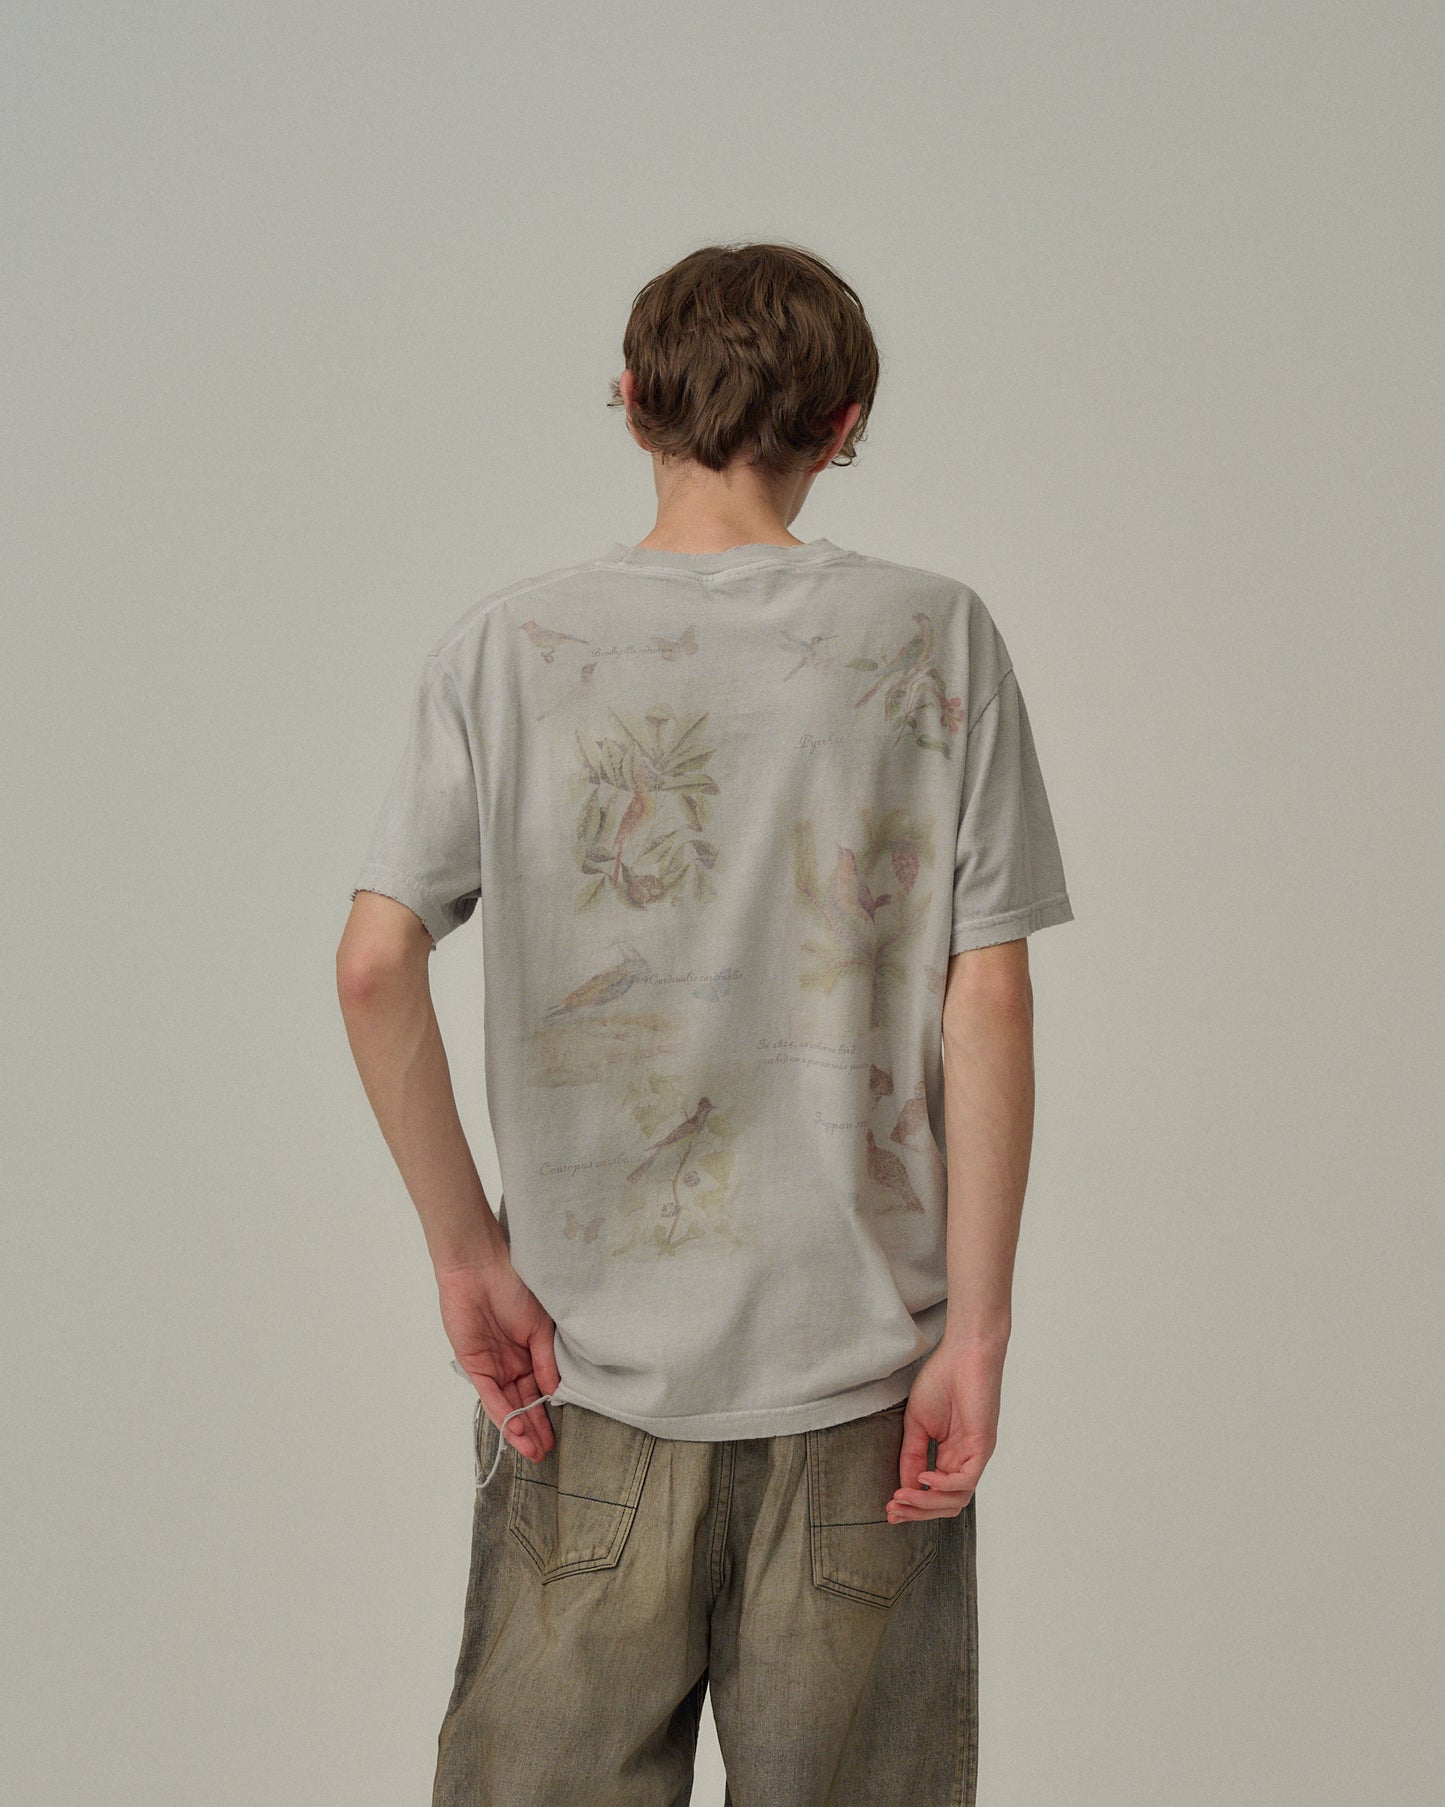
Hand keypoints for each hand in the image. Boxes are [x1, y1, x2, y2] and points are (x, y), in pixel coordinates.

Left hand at [436, 1251, 560, 1462]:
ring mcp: (492, 1365)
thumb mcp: (541, 1328)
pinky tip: (516, 1429)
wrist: (481, 1267)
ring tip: (533, 1452)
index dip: (548, 1413)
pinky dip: (503, 1412)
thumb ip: (546, 1362)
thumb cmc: (515, 1287)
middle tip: (546, 1454)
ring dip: (519, 1429)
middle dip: (535, 1429)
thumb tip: (556, 1394)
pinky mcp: (473, 1364)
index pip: (539, 1390)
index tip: (561, 1435)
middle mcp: (510, 1362)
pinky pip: (489, 1394)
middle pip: (523, 1403)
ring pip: (507, 1404)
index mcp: (530, 1351)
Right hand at [886, 1333, 1005, 1522]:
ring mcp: (975, 1455)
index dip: (912, 1506)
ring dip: (927, 1503)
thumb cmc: (941, 1380)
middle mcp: (965, 1461)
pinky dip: (943, 1485)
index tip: (888, 1510)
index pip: (934, 1495)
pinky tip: (924, 1479)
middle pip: (946, 1505)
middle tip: (893, 1512)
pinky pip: (966, 1480)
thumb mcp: (916, 1424)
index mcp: (951, 1456)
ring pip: (956, 1499)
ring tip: (902, 1497)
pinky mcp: (982, 1446)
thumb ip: (911, 1456)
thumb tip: (905, 1488)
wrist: (962, 1354)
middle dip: (917, 1512)